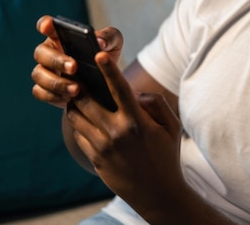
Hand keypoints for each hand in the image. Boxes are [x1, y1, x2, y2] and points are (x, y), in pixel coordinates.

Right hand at [31, 15, 123, 108]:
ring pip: (39, 74)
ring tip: (76, 89)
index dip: (44, 24)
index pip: (46, 25)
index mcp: (60, 36)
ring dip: (56, 82)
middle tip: (74, 67)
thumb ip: (109, 37)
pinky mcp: (45, 90)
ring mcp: (44, 71)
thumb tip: (99, 42)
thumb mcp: (113, 45)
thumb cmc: (106, 58)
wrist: (106, 86)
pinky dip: (53, 96)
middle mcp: (48, 52)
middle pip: (41, 53)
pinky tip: (68, 99)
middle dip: (57, 60)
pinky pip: (40, 92)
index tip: (47, 26)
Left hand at [66, 52, 185, 219]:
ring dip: (77, 101)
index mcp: (137, 122)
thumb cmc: (167, 156)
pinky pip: (79, 133)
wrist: (158, 194)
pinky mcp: (95, 158)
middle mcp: (116, 133)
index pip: (119, 88)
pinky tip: (86, 117)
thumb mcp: (172, 127)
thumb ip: (155, 104)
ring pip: (77, 116)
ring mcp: (103, 147)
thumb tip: (134, 94)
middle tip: (78, 71)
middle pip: (88, 99)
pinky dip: (80, 121)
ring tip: (80, 92)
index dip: (108, 69)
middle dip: (81, 83)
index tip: (99, 54)